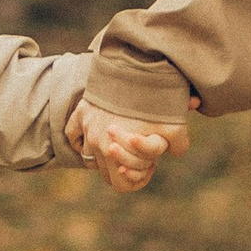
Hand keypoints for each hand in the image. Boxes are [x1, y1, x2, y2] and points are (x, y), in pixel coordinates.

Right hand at [68, 98, 185, 193]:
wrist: (133, 65)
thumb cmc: (153, 99)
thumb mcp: (175, 125)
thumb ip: (178, 145)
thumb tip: (173, 152)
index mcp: (115, 152)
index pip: (121, 185)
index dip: (139, 178)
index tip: (152, 164)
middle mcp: (97, 143)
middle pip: (106, 173)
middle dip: (124, 167)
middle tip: (140, 153)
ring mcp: (87, 127)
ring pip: (90, 154)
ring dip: (105, 153)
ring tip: (125, 137)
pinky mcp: (81, 112)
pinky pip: (73, 134)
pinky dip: (81, 138)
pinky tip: (97, 132)